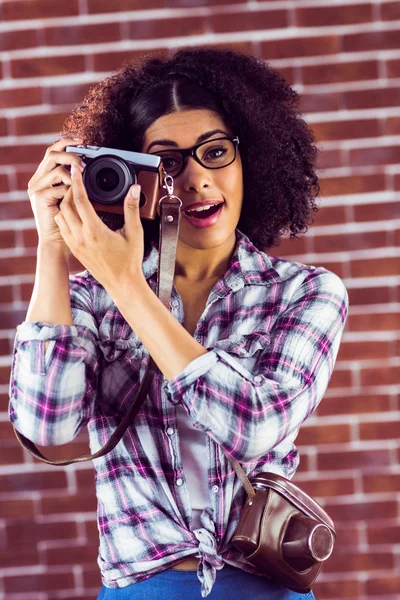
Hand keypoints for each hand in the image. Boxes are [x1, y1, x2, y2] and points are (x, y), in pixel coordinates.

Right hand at [27, 138, 85, 247]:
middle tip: (85, 164)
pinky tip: (75, 198)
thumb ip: (76, 182)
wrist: (57, 242)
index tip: (82, 141)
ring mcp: (36, 188)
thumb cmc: (69, 222)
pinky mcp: (39, 197)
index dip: (65, 143)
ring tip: (83, 184)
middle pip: (52, 154)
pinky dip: (70, 190)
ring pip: (57, 169)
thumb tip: (87, 167)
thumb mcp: (73, 197)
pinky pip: (58, 186)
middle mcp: (39, 179)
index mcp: (46, 176)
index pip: (53, 151)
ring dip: (74, 175)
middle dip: (71, 155)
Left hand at [54, 164, 145, 290]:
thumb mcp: (134, 232)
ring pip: (61, 216)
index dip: (77, 181)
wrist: (122, 284)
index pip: (80, 199)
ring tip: (76, 196)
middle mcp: (81, 237)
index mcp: (95, 231)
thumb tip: (134, 189)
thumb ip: (132, 209)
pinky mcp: (74, 249)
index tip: (75, 170)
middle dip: (70, 191)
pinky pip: (63, 228)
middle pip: (66, 205)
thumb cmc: (129, 260)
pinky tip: (75, 213)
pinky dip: (65, 216)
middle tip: (79, 182)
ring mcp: (75, 244)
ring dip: (66, 204)